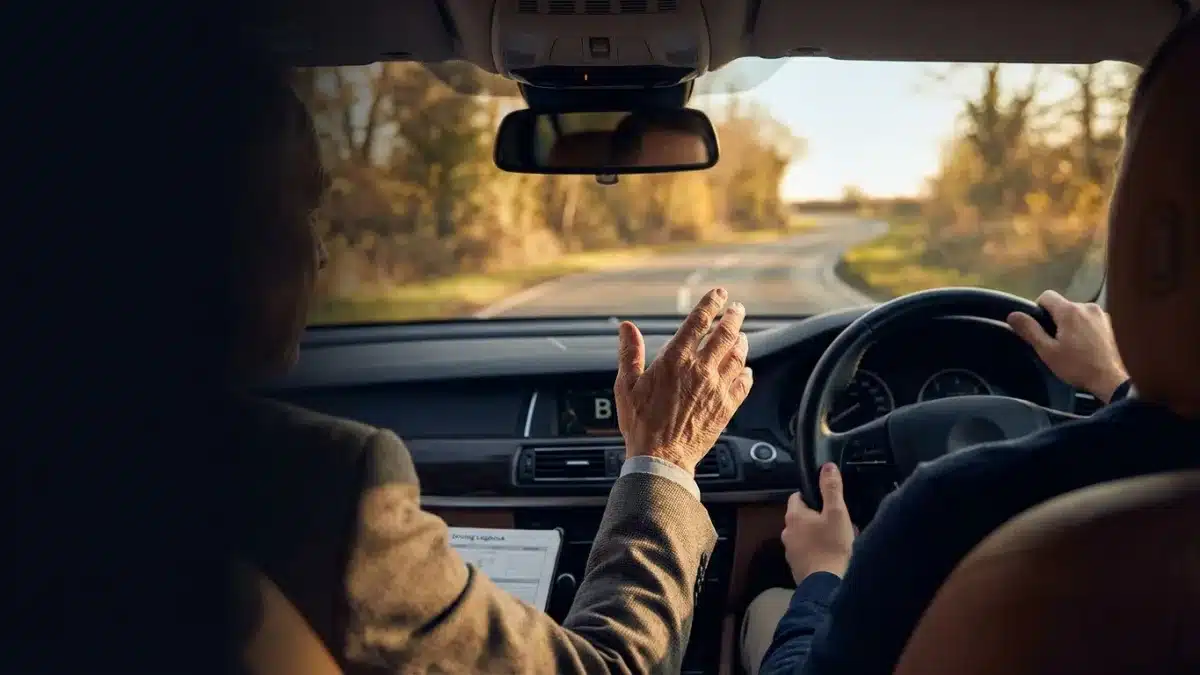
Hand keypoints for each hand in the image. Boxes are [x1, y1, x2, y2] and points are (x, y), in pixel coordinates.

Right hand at [615, 288, 752, 473]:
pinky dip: (747, 372)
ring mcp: (716, 388)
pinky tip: (746, 369)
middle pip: (725, 334)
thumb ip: (629, 352)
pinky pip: (744, 383)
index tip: (719, 294)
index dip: (712, 303)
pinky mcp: (726, 407)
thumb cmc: (640, 423)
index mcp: (675, 360)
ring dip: (742, 341)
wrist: (661, 457)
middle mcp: (700, 369)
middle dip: (734, 317)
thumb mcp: (626, 385)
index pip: (699, 321)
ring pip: (738, 356)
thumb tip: (626, 327)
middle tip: (738, 309)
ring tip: (742, 335)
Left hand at [782, 463, 855, 581]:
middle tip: (836, 521)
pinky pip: (807, 553)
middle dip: (816, 517)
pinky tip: (832, 556)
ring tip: (837, 540)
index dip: (811, 495)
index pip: (797, 497)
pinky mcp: (797, 567)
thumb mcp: (836, 513)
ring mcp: (791, 552)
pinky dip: (817, 551)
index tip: (826, 500)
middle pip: (801, 518)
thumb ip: (831, 488)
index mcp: (794, 517)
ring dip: (816, 535)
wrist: (827, 585)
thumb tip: (827, 466)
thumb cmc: (832, 547)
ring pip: (804, 536)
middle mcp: (787, 533)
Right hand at [1006, 290, 1128, 401]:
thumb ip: (1030, 330)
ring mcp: (1102, 314)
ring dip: (1071, 324)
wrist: (1112, 380)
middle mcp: (1087, 306)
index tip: (1040, 329)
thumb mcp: (1047, 351)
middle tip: (1056, 343)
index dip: (1038, 310)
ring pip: (1076, 313)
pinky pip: (1090, 319)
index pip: (1046, 296)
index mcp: (1069, 310)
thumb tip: (1013, 315)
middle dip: (1056, 320)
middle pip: (1062, 306)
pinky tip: (1087, 346)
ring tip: (1074, 346)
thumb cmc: (1077, 366)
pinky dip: (1085, 328)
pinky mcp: (1111, 323)